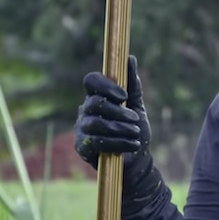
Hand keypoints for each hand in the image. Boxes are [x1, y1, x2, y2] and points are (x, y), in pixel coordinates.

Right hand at [74, 55, 154, 187]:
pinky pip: (97, 142)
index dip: (106, 85)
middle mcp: (86, 110)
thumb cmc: (135, 130)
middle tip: (136, 119)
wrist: (137, 161)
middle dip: (118, 111)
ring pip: (96, 123)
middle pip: (94, 103)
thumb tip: (130, 58)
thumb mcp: (137, 107)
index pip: (91, 81)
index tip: (124, 96)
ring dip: (120, 128)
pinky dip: (119, 143)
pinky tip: (133, 144)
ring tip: (135, 133)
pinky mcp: (82, 147)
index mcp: (98, 97)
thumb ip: (133, 86)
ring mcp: (82, 129)